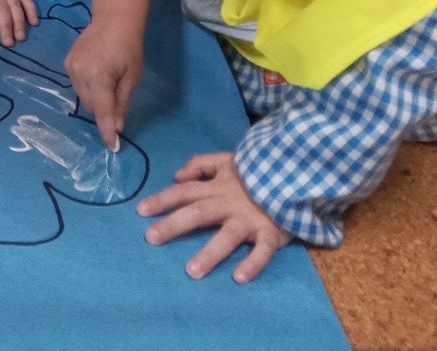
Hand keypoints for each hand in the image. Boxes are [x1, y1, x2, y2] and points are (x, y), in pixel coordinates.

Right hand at [65, 20, 142, 150]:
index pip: (103, 112)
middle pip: (92, 107)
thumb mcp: (132, 76)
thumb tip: (116, 128)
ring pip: (84, 98)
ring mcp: (70, 67)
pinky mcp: (67, 63)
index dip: (107, 131)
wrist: (113, 18)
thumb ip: (121, 103)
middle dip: (105, 110)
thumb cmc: (129, 46)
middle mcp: (80, 73)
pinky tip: (98, 74)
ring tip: (109, 80)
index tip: (112, 147)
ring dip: (97, 99)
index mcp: (99, 76)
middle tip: (118, 93)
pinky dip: (89, 88)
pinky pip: (78, 86)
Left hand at [137, 152, 292, 282]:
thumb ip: (201, 164)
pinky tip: (239, 277)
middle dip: (174, 225)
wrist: (296, 176)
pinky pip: (263, 250)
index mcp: (217, 187)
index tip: (140, 211)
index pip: (184, 192)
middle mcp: (230, 203)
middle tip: (151, 238)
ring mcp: (250, 219)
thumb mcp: (228, 160)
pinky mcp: (271, 232)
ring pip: (228, 236)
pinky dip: (253, 263)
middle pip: (198, 213)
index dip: (162, 199)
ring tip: (191, 271)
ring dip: (210, 253)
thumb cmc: (258, 173)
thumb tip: (176, 175)